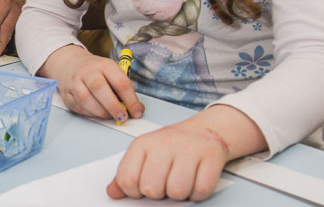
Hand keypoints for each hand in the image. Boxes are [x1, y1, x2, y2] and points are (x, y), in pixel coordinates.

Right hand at [39, 44, 142, 123]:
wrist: (69, 63)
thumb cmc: (95, 71)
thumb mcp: (111, 72)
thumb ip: (123, 89)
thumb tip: (137, 109)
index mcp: (104, 65)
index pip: (120, 82)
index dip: (131, 100)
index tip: (137, 112)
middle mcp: (88, 71)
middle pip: (100, 88)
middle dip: (114, 106)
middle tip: (123, 118)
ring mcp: (75, 82)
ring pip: (86, 99)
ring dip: (100, 112)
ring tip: (109, 116)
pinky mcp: (66, 93)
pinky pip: (78, 107)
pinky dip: (90, 113)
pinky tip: (97, 113)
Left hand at [107, 105, 266, 200]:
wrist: (204, 130)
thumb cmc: (171, 146)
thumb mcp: (144, 155)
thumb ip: (127, 174)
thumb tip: (113, 193)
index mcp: (142, 144)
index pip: (127, 180)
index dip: (134, 192)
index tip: (142, 186)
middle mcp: (164, 144)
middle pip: (151, 188)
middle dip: (158, 193)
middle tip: (164, 183)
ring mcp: (188, 149)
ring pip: (176, 192)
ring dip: (179, 194)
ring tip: (180, 181)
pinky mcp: (211, 157)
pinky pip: (200, 190)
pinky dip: (198, 192)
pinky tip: (195, 180)